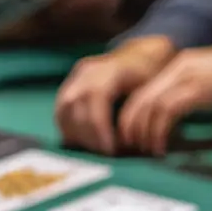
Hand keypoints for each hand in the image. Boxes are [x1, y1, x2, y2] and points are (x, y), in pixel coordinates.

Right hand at [54, 37, 175, 153]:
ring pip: (63, 108)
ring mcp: (76, 77)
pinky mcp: (69, 85)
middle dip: (87, 134)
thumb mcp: (150, 91)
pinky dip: (69, 128)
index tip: (110, 149)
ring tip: (92, 149)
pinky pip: (61, 110)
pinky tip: (82, 141)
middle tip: (102, 153)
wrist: (140, 58)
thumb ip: (134, 114)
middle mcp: (88, 70)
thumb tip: (124, 144)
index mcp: (110, 68)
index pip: (95, 97)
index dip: (99, 127)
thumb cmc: (150, 78)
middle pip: (75, 104)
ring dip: (75, 133)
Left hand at [117, 34, 211, 156]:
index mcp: (174, 67)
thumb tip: (167, 120)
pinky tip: (161, 147)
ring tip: (147, 150)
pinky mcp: (196, 91)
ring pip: (151, 108)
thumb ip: (183, 95)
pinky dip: (160, 132)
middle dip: (131, 126)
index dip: (130, 116)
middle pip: (140, 100)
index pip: (141, 92)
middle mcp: (175, 70)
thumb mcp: (202, 84)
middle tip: (130, 146)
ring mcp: (186, 79)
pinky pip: (168, 113)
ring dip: (145, 133)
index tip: (128, 135)